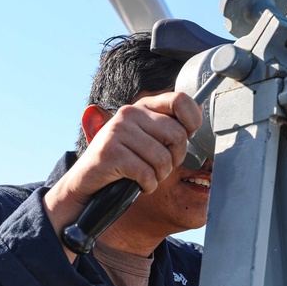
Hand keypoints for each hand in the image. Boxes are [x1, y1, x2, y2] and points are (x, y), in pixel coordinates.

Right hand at [43, 92, 201, 248]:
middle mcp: (130, 113)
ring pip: (163, 158)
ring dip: (159, 176)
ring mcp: (118, 131)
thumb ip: (169, 124)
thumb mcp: (146, 137)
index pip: (180, 100)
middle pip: (178, 135)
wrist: (87, 181)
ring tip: (146, 176)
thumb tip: (200, 109)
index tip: (188, 136)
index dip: (192, 121)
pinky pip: (146, 173)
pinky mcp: (110, 153)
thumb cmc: (123, 161)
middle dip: (175, 158)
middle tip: (160, 166)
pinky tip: (138, 184)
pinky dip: (147, 185)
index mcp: (142, 107)